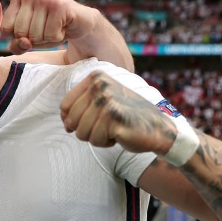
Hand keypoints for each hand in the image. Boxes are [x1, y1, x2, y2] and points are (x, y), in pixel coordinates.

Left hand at [1, 0, 98, 52]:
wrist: (80, 23)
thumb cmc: (50, 28)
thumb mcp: (28, 39)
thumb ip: (16, 45)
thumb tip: (23, 42)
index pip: (6, 29)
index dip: (20, 36)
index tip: (33, 26)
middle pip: (19, 33)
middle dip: (34, 38)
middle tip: (46, 27)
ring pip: (34, 36)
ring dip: (46, 38)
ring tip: (55, 26)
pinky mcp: (60, 6)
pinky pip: (50, 35)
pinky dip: (57, 37)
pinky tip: (63, 26)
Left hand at [60, 70, 176, 153]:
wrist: (158, 128)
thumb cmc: (127, 116)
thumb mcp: (103, 101)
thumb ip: (82, 105)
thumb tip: (64, 121)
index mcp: (96, 77)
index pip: (65, 106)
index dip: (71, 120)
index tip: (88, 123)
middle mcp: (100, 86)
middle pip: (71, 120)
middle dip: (85, 130)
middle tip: (104, 127)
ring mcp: (107, 101)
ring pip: (81, 132)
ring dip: (95, 137)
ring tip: (112, 129)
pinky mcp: (114, 118)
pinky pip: (95, 140)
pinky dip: (105, 143)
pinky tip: (118, 134)